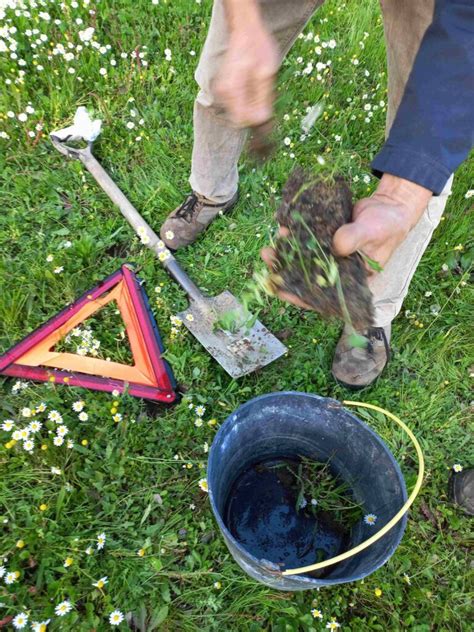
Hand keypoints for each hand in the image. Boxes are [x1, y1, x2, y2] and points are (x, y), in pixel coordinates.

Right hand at [214, 12, 278, 126]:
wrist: (246, 31)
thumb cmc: (258, 48)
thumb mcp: (266, 73)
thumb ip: (262, 98)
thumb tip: (261, 120)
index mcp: (231, 89)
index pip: (242, 120)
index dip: (256, 119)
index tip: (267, 112)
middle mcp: (222, 92)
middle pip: (241, 117)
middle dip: (255, 110)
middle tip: (265, 92)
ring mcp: (222, 91)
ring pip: (240, 111)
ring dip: (253, 104)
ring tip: (260, 84)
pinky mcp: (224, 90)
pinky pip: (238, 103)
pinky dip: (248, 98)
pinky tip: (253, 84)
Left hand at [260, 175, 432, 310]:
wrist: (388, 206)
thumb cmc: (387, 225)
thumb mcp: (374, 232)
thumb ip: (355, 238)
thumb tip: (336, 246)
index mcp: (349, 281)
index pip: (322, 297)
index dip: (299, 297)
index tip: (280, 290)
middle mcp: (335, 272)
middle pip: (305, 279)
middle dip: (283, 272)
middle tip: (267, 258)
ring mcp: (327, 256)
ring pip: (301, 261)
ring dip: (283, 255)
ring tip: (269, 246)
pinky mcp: (323, 239)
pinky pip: (304, 242)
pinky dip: (292, 237)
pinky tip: (281, 229)